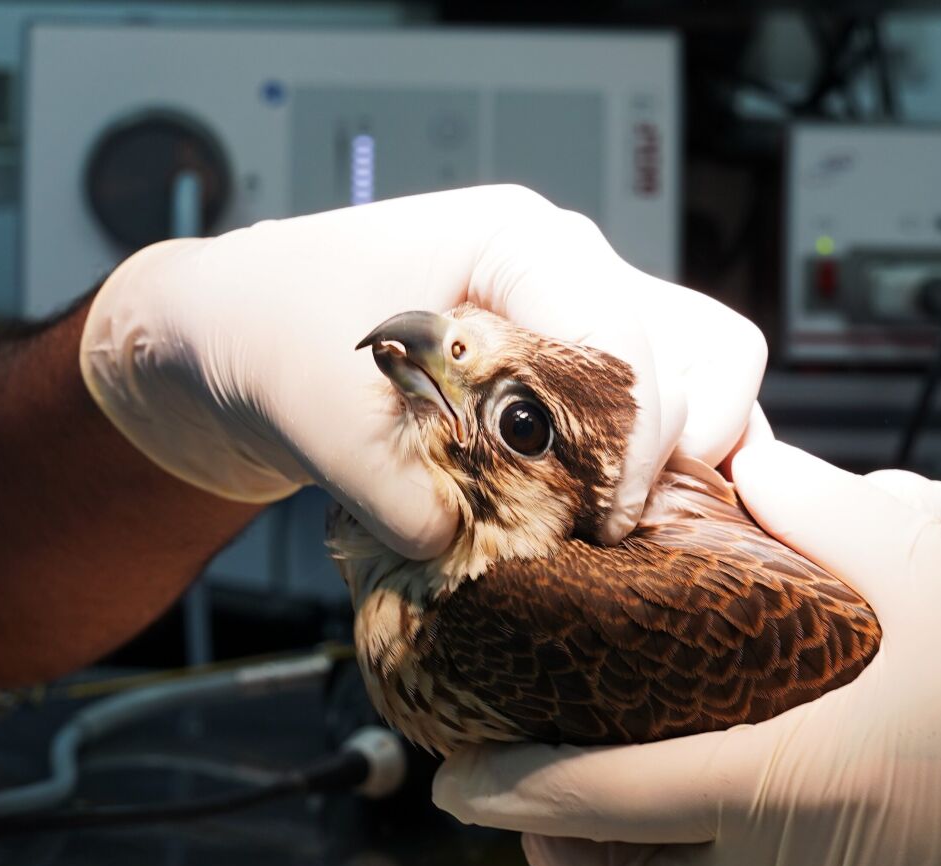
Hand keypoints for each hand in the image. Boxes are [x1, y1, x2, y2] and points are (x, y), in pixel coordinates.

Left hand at [80, 185, 765, 558]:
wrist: (238, 338)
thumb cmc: (273, 325)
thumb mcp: (312, 403)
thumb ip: (385, 480)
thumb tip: (451, 546)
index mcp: (521, 245)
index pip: (627, 333)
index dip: (631, 435)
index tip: (602, 516)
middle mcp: (571, 277)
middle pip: (700, 352)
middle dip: (667, 453)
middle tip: (610, 530)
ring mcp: (581, 326)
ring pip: (703, 380)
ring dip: (686, 461)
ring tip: (632, 527)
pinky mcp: (573, 383)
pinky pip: (662, 419)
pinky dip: (659, 473)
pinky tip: (616, 527)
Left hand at [434, 443, 940, 865]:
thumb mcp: (931, 562)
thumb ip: (808, 511)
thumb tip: (732, 453)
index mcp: (788, 785)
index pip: (603, 803)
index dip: (514, 796)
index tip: (451, 785)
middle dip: (579, 854)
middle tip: (554, 807)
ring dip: (712, 860)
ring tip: (730, 782)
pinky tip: (871, 828)